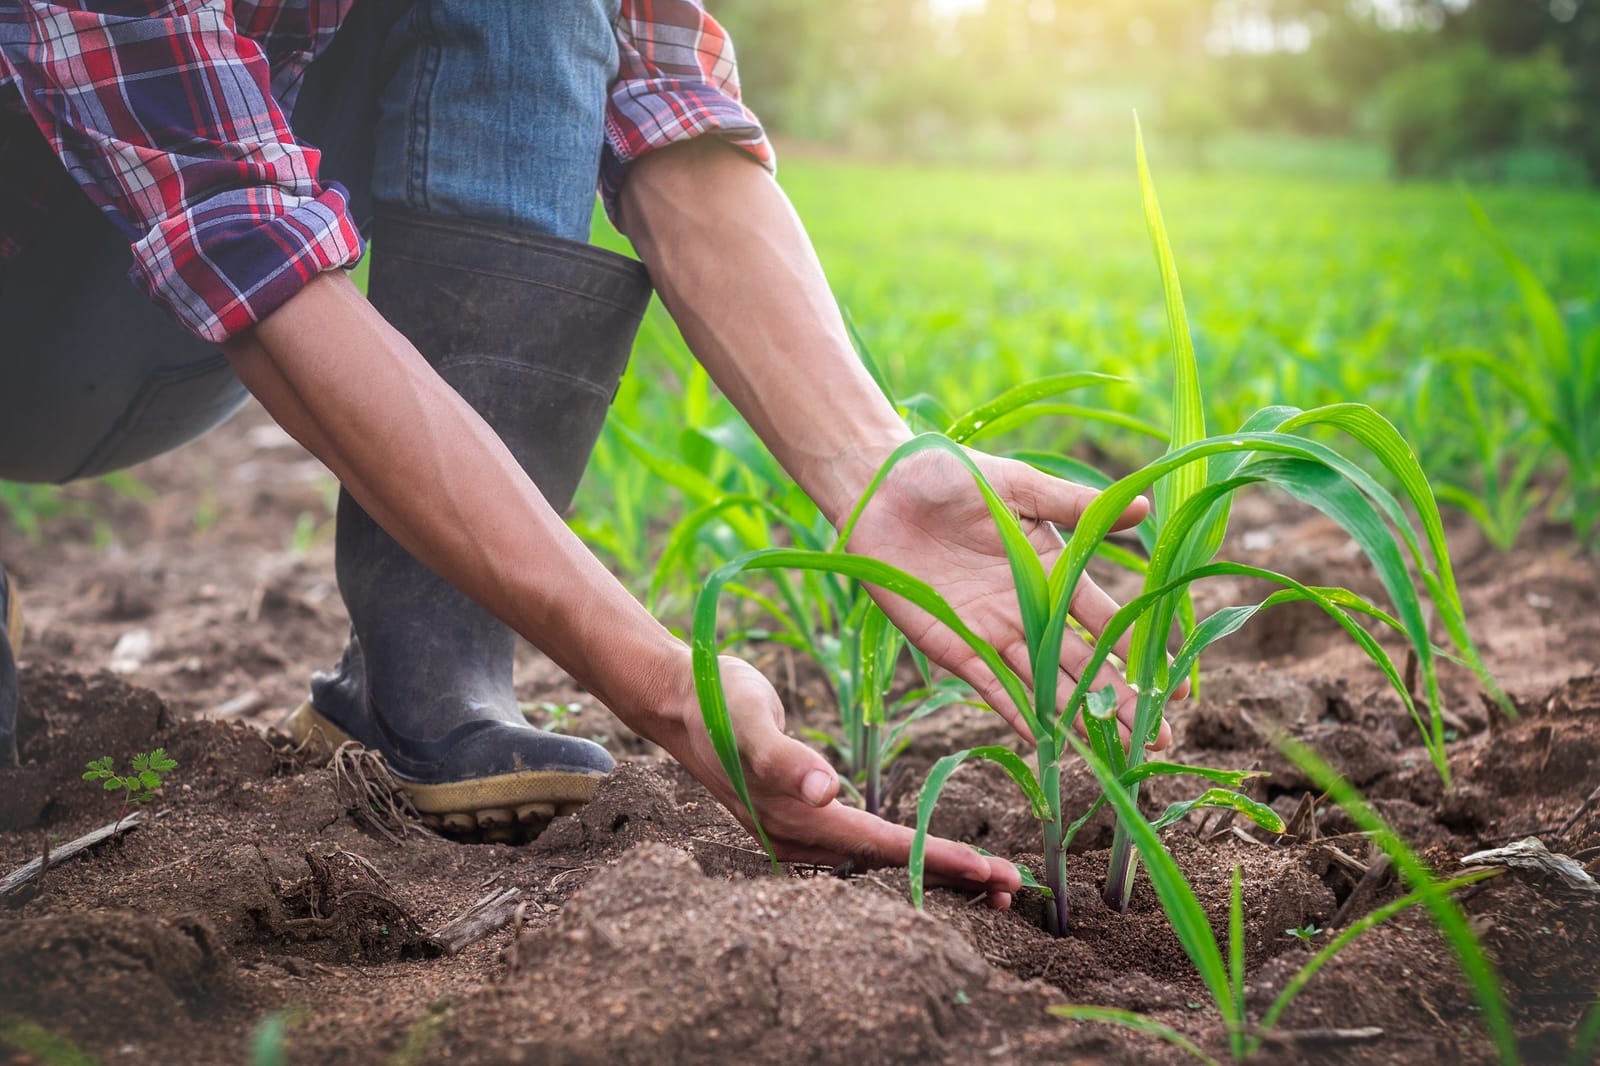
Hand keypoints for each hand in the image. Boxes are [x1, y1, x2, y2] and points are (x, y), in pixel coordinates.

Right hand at [647, 654, 1021, 906]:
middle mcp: (798, 835)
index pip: (879, 848)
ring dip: (929, 872)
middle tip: (1010, 891)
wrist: (675, 696)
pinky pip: (859, 845)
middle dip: (947, 880)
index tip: (988, 873)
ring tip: (985, 884)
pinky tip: (923, 851)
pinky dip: (901, 853)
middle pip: (883, 868)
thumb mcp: (748, 720)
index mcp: (795, 818)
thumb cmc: (716, 702)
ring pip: (874, 863)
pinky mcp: (798, 816)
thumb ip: (783, 756)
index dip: (934, 860)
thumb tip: (824, 789)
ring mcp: (796, 830)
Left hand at [845, 446, 1177, 751]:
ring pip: (1046, 683)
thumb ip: (1076, 505)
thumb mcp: (1020, 486)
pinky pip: (992, 686)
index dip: (1136, 650)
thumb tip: (1146, 509)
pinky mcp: (954, 645)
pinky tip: (1048, 741)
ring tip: (1118, 750)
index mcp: (1049, 568)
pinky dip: (1018, 714)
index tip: (1171, 683)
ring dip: (1079, 716)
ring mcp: (992, 631)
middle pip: (1082, 662)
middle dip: (1120, 700)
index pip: (1103, 618)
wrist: (880, 487)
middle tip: (1159, 736)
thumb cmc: (948, 474)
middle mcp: (1026, 608)